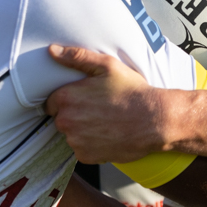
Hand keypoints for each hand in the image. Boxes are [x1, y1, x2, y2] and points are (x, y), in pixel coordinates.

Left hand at [45, 45, 176, 162]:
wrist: (154, 120)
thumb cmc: (131, 91)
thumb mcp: (106, 65)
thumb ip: (76, 57)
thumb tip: (52, 50)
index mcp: (66, 98)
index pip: (51, 102)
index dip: (67, 100)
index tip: (83, 99)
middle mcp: (66, 121)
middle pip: (61, 119)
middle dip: (74, 114)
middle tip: (97, 109)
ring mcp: (75, 141)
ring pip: (71, 135)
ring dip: (82, 131)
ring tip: (104, 122)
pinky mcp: (86, 156)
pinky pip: (82, 149)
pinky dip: (91, 145)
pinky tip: (107, 135)